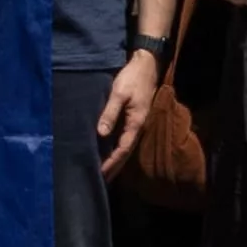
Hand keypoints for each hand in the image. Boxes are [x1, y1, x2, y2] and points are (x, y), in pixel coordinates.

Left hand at [95, 52, 158, 171]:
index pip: (122, 150)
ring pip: (125, 146)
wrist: (146, 65)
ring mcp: (137, 123)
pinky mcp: (134, 118)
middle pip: (125, 153)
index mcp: (135, 124)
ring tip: (103, 171)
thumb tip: (101, 134)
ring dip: (115, 159)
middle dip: (114, 167)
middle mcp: (138, 127)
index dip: (111, 163)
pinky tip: (108, 151)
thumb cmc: (132, 78)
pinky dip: (116, 148)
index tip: (100, 174)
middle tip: (100, 181)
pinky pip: (124, 138)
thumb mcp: (119, 94)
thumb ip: (110, 113)